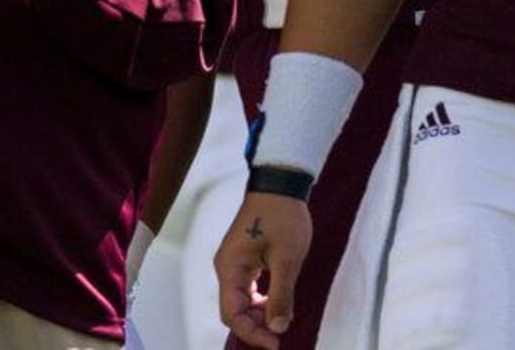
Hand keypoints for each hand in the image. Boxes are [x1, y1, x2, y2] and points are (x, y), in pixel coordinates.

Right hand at [215, 192, 311, 349]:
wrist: (281, 180)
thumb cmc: (284, 216)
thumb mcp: (287, 258)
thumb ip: (282, 294)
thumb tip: (278, 327)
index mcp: (230, 267)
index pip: (232, 313)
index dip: (252, 333)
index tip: (275, 343)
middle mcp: (226, 266)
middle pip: (234, 309)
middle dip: (255, 325)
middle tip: (279, 334)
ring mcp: (234, 260)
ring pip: (240, 299)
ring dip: (258, 313)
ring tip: (280, 319)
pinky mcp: (244, 255)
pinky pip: (246, 287)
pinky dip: (259, 299)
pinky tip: (276, 301)